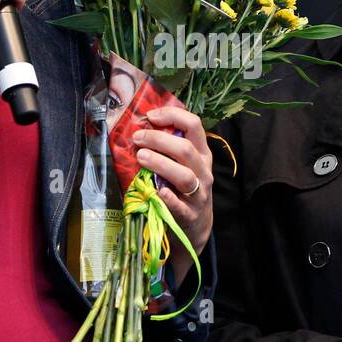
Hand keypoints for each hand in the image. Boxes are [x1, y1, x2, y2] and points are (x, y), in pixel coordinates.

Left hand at [132, 106, 213, 287]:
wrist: (196, 225)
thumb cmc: (184, 189)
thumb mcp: (184, 164)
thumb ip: (170, 147)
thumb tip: (142, 126)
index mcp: (202, 153)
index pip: (194, 125)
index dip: (172, 116)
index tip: (151, 116)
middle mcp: (204, 171)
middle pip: (185, 149)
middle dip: (159, 140)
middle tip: (137, 138)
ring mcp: (199, 194)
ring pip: (184, 176)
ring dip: (161, 163)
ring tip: (141, 157)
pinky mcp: (190, 215)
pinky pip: (180, 206)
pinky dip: (169, 198)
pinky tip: (157, 191)